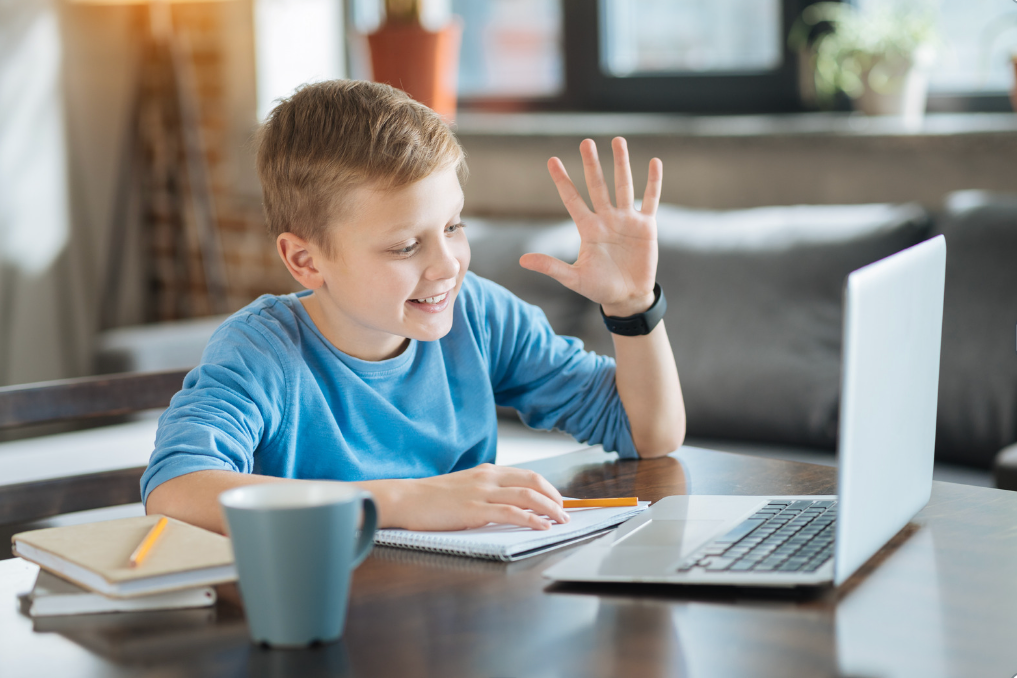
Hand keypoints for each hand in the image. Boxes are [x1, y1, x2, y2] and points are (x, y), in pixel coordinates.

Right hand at [385, 464, 568, 530]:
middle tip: (565, 513)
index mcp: (487, 471)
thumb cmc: (433, 498)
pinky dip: (532, 519)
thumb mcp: (466, 487)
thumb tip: (511, 505)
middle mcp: (488, 477)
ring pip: (527, 495)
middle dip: (555, 498)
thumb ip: (487, 491)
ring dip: (550, 509)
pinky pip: (511, 513)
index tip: (559, 502)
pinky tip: (542, 527)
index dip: (549, 488)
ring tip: (561, 521)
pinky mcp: (474, 510)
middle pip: (534, 482)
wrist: (406, 499)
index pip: (528, 475)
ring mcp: (482, 493)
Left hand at [520, 137, 662, 316]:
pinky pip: (651, 199)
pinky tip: (654, 162)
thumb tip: (522, 260)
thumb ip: (550, 267)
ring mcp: (627, 220)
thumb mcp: (573, 278)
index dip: (562, 180)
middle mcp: (606, 219)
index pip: (572, 198)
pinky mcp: (646, 226)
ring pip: (624, 186)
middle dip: (592, 164)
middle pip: (597, 185)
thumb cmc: (599, 288)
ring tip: (618, 141)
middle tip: (586, 142)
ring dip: (621, 164)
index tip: (552, 160)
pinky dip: (653, 182)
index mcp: (588, 228)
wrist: (627, 297)